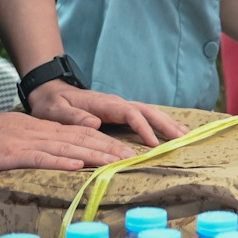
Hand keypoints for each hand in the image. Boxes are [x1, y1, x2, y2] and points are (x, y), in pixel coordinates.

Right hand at [0, 108, 138, 172]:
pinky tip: (78, 167)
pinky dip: (61, 162)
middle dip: (110, 150)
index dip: (106, 142)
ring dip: (95, 156)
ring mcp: (27, 143)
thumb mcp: (17, 134)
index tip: (126, 152)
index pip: (81, 134)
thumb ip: (37, 141)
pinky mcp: (12, 154)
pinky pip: (40, 158)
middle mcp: (41, 134)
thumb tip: (57, 152)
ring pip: (68, 149)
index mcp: (43, 129)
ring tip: (117, 163)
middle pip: (82, 140)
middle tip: (134, 158)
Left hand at [27, 82, 186, 147]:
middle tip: (183, 139)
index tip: (154, 145)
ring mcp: (120, 106)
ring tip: (186, 136)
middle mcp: (116, 103)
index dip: (143, 128)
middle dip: (166, 125)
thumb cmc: (52, 104)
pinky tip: (171, 132)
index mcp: (104, 103)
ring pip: (150, 113)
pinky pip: (145, 117)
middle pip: (147, 111)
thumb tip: (95, 123)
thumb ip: (74, 116)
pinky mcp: (121, 112)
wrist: (50, 92)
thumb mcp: (56, 110)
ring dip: (168, 123)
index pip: (130, 114)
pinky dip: (160, 123)